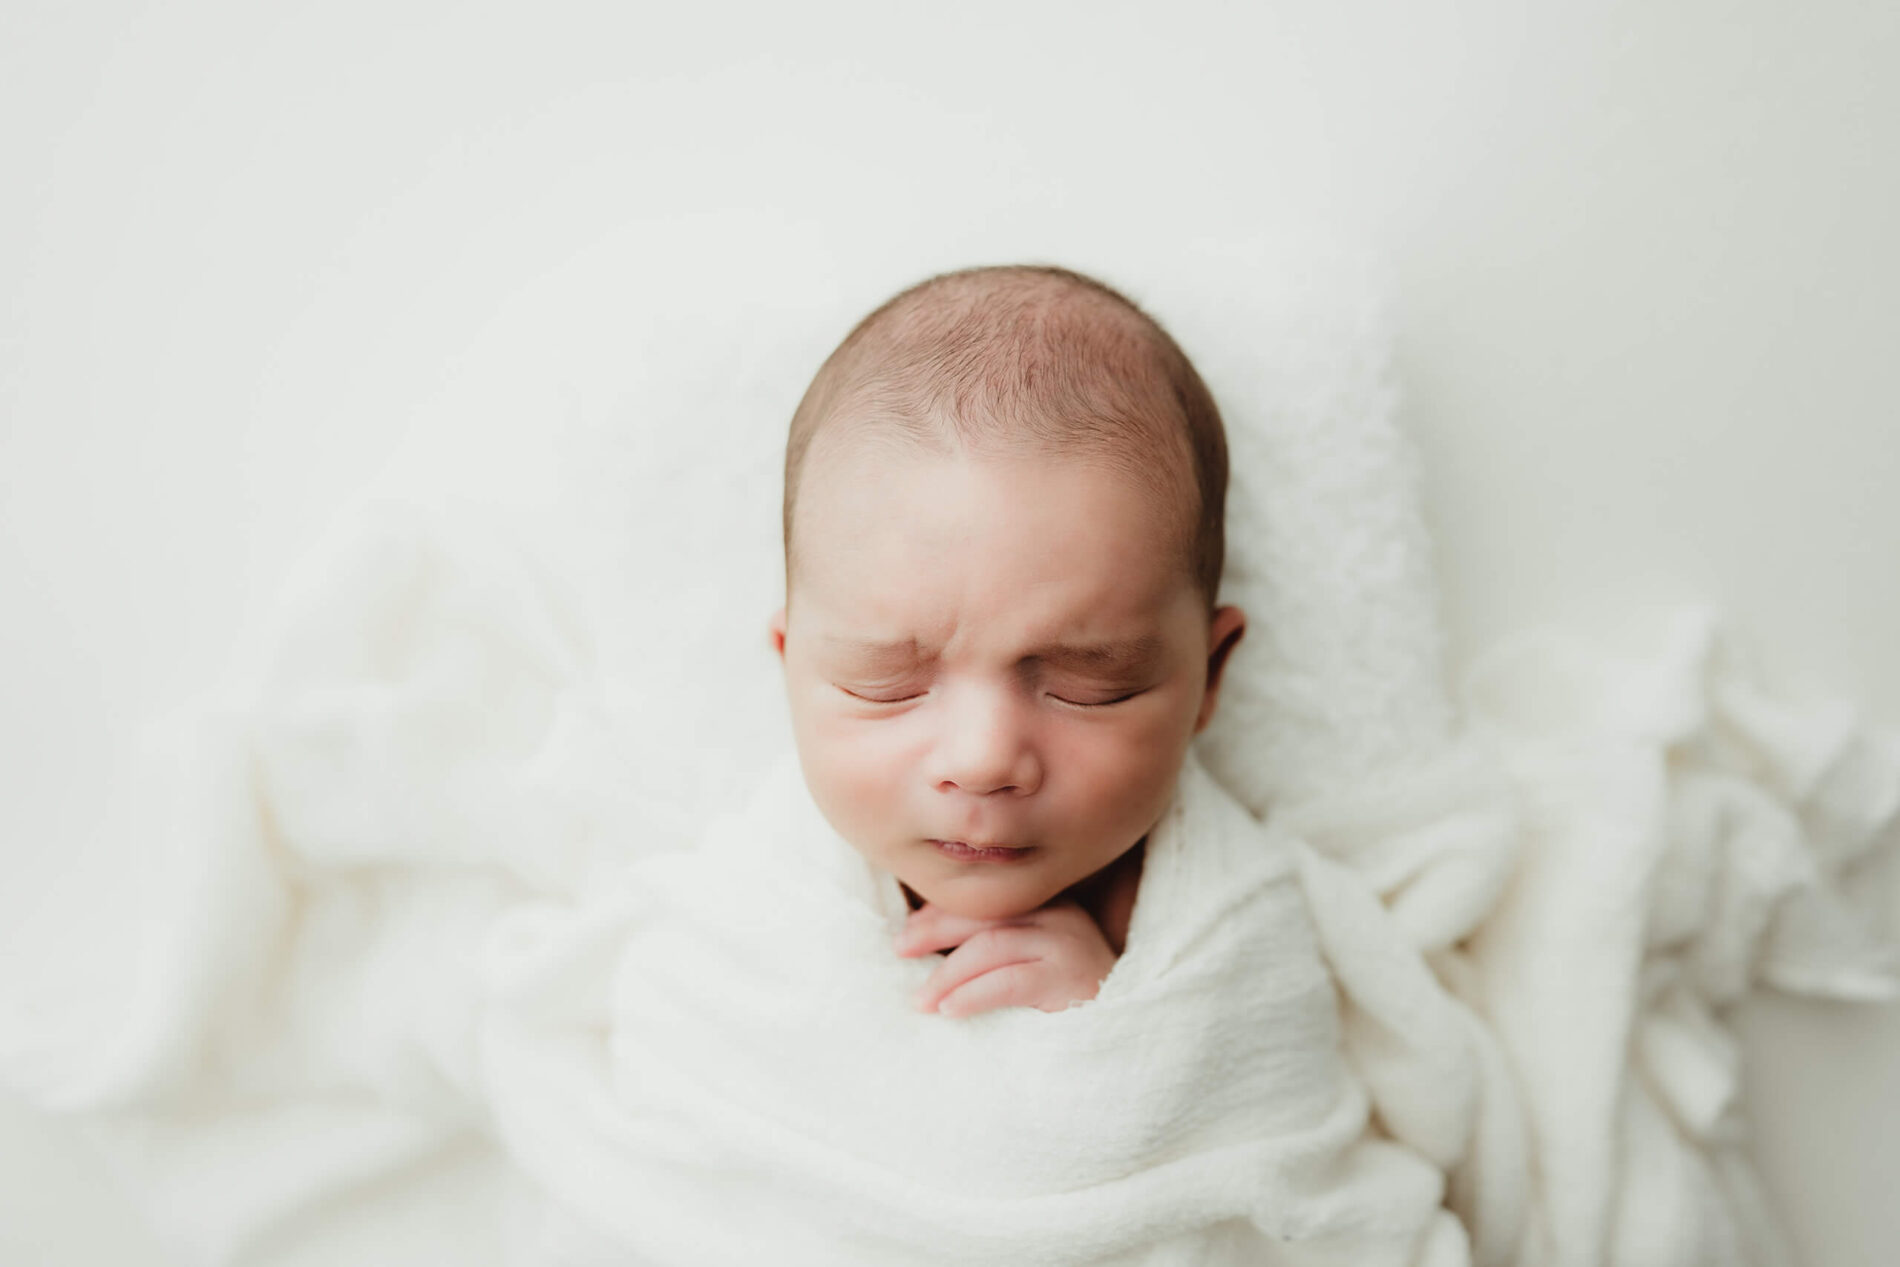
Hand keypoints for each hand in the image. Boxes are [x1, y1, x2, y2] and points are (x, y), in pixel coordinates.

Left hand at [894, 898, 1117, 1017]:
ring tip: (921, 999)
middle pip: (983, 915)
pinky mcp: (1071, 979)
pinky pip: (1011, 982)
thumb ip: (994, 948)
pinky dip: (974, 994)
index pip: (984, 901)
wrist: (1131, 1034)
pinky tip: (951, 1010)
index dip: (939, 914)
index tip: (905, 934)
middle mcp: (1059, 914)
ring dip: (947, 973)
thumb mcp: (1029, 965)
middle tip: (898, 951)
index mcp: (1046, 905)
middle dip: (934, 931)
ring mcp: (1068, 944)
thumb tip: (925, 942)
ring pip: (991, 946)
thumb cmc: (1069, 1003)